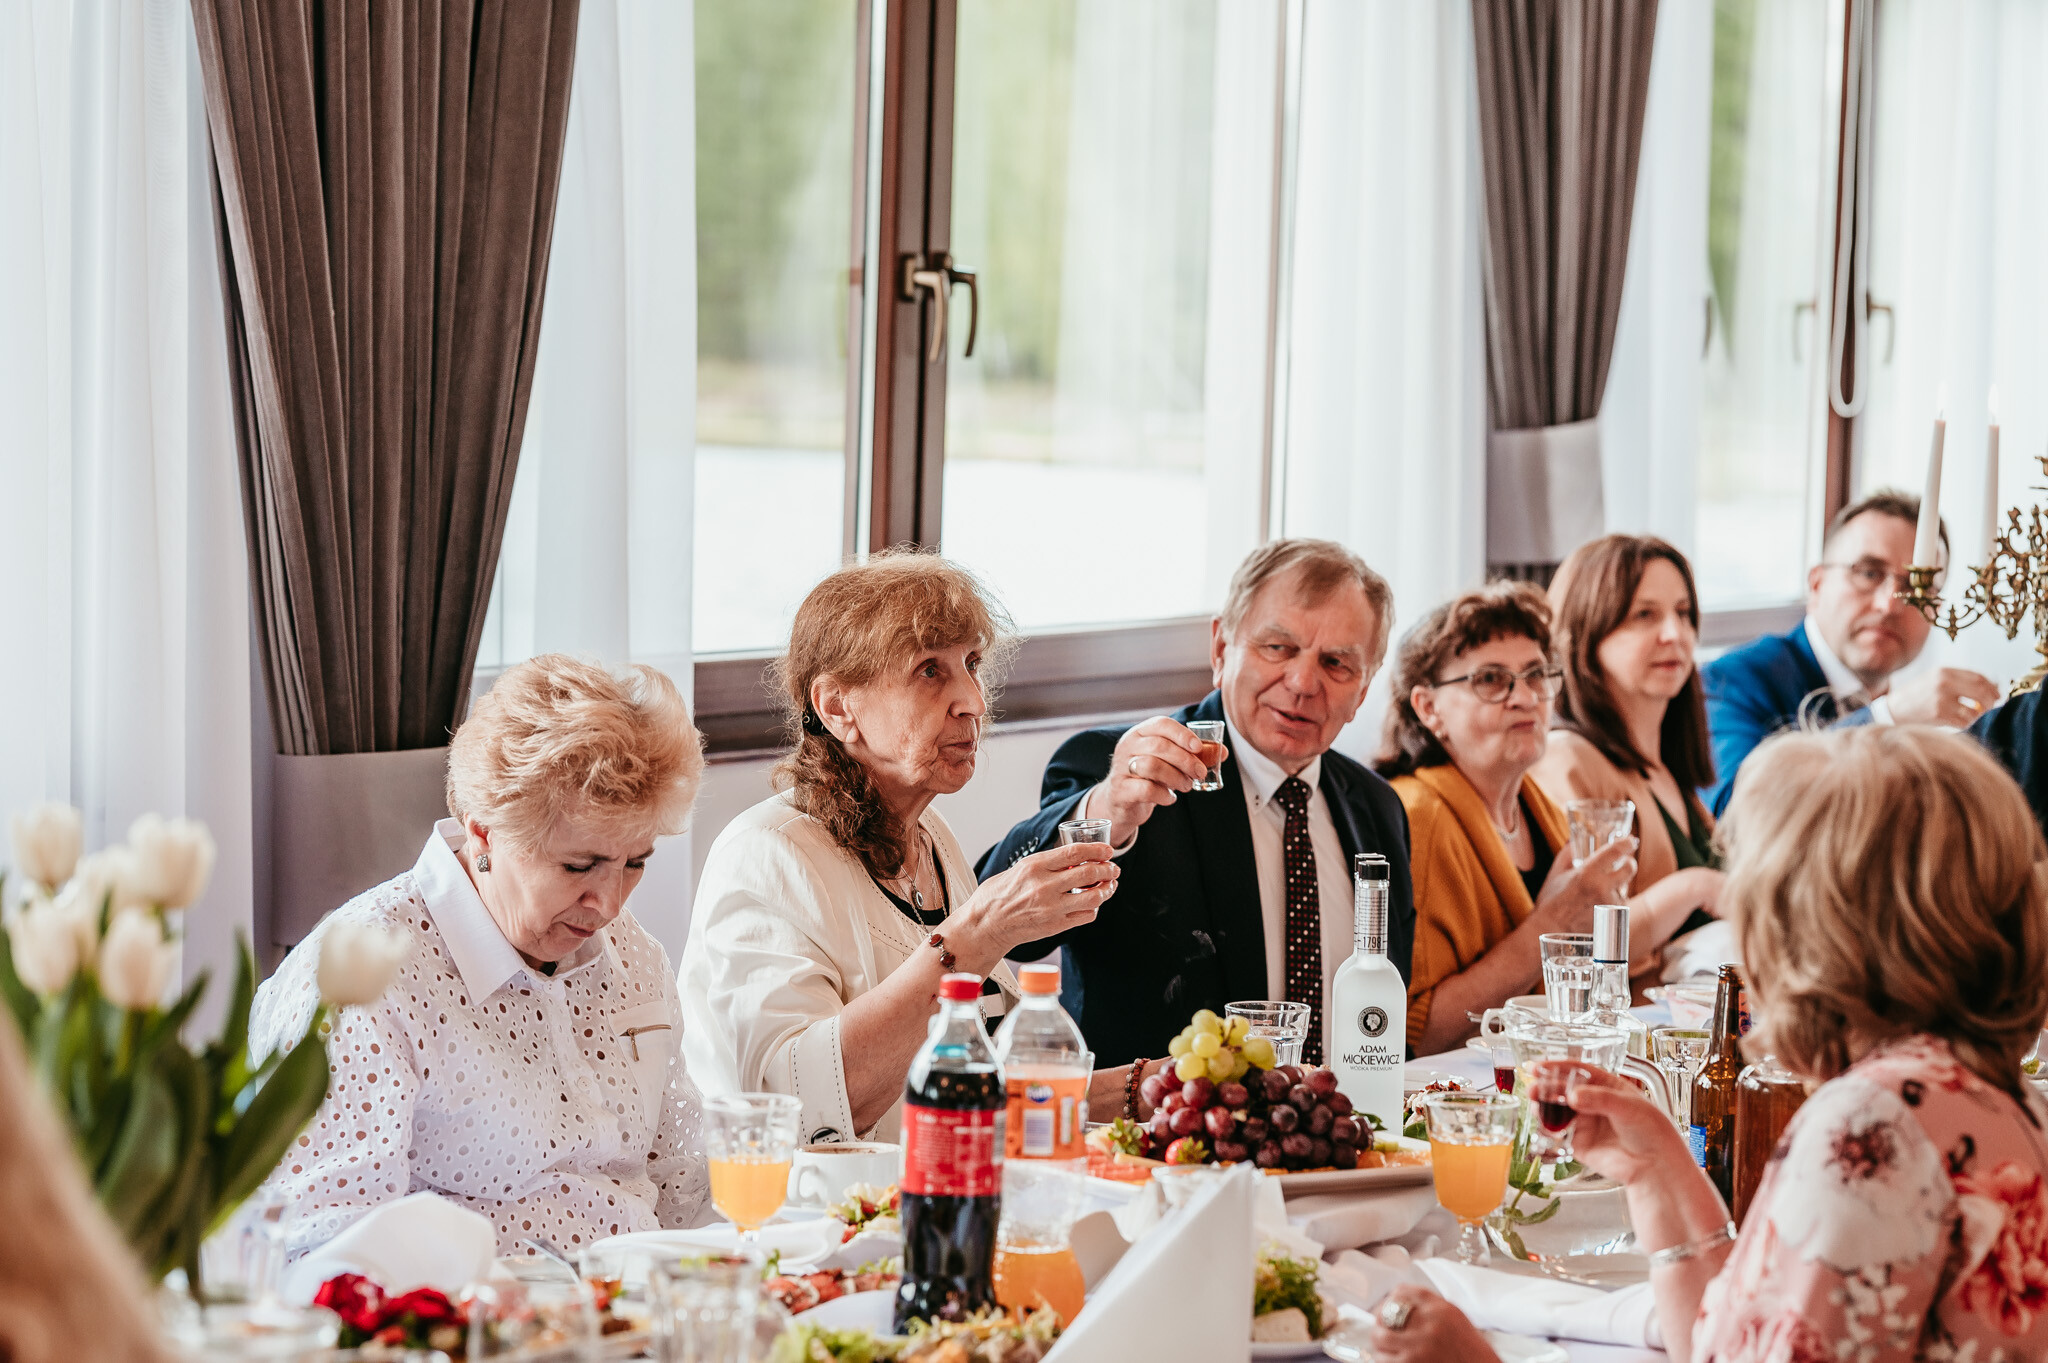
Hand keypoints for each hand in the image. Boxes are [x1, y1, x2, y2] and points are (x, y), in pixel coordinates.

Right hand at [950, 843, 1117, 970]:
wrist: (985, 926)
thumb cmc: (997, 896)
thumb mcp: (1017, 870)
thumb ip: (1043, 865)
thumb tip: (1068, 858)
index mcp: (1033, 867)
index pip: (1074, 853)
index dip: (1097, 849)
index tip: (1107, 850)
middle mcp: (1044, 887)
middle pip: (1089, 873)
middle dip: (1108, 869)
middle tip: (1113, 868)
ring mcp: (1051, 908)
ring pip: (1093, 896)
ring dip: (1107, 889)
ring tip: (1110, 885)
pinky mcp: (1055, 926)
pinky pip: (1085, 916)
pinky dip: (1094, 908)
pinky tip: (1094, 903)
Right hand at [1094, 717, 1228, 846]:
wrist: (1122, 802)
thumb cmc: (1149, 776)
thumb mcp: (1169, 762)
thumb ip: (1194, 755)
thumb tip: (1222, 752)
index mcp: (1139, 733)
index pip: (1160, 724)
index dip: (1182, 734)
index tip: (1198, 747)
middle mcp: (1127, 747)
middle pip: (1159, 746)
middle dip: (1185, 760)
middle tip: (1200, 773)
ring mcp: (1121, 769)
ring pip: (1151, 766)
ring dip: (1176, 777)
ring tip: (1187, 786)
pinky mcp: (1121, 791)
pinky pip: (1145, 790)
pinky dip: (1164, 795)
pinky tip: (1170, 798)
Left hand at [1366, 1286, 1496, 1362]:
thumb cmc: (1471, 1351)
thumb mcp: (1456, 1319)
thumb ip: (1431, 1308)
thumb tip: (1398, 1301)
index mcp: (1442, 1309)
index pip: (1404, 1292)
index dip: (1391, 1298)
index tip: (1387, 1304)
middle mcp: (1429, 1325)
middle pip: (1387, 1312)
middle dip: (1379, 1320)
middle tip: (1380, 1326)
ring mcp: (1419, 1346)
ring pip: (1380, 1337)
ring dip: (1378, 1341)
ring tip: (1382, 1345)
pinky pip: (1384, 1359)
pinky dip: (1383, 1358)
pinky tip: (1390, 1358)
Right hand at [1530, 837, 1636, 936]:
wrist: (1550, 931)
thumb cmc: (1550, 902)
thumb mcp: (1555, 874)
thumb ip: (1566, 854)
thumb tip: (1573, 841)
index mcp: (1587, 873)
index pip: (1616, 852)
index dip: (1627, 843)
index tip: (1630, 841)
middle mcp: (1602, 888)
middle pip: (1630, 868)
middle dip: (1629, 863)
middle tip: (1624, 862)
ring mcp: (1610, 905)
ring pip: (1625, 888)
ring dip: (1618, 885)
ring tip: (1599, 890)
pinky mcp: (1614, 919)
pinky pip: (1620, 904)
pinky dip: (1614, 901)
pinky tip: (1598, 904)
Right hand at [1544, 1062, 1690, 1186]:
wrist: (1655, 1165)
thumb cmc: (1651, 1130)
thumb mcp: (1627, 1106)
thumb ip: (1599, 1099)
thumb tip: (1573, 1096)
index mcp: (1606, 1086)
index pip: (1577, 1071)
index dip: (1556, 1067)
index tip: (1538, 1066)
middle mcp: (1593, 1102)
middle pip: (1563, 1089)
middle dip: (1545, 1087)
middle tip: (1532, 1088)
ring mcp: (1585, 1123)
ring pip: (1557, 1111)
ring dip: (1543, 1107)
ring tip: (1535, 1106)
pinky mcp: (1579, 1144)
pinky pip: (1558, 1134)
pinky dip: (1547, 1129)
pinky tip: (1543, 1125)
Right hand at [1883, 667, 2000, 727]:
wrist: (1893, 709)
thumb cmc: (1916, 696)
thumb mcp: (1935, 680)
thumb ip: (1959, 680)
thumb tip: (1991, 687)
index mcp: (1944, 671)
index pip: (1979, 677)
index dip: (1992, 687)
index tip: (1997, 695)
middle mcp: (1944, 683)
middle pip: (1982, 692)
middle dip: (1991, 702)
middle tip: (1990, 707)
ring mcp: (1942, 699)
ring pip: (1975, 710)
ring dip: (1977, 716)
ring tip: (1969, 716)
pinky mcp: (1939, 714)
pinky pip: (1965, 722)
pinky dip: (1966, 724)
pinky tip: (1958, 722)